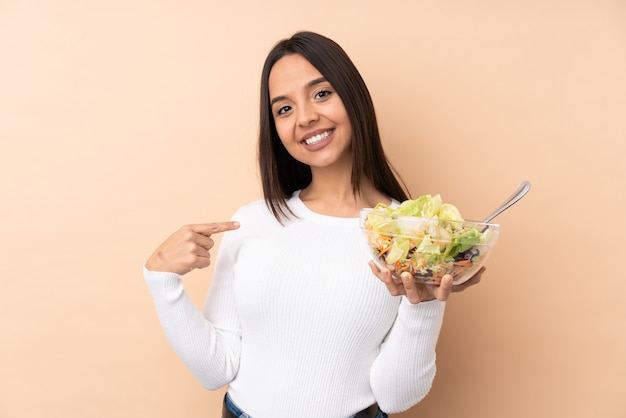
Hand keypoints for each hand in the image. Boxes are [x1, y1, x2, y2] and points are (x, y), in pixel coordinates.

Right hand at [146, 222, 239, 274]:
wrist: (157, 266)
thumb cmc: (170, 252)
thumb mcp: (180, 237)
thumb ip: (195, 234)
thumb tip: (210, 236)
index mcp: (188, 228)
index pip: (211, 226)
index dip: (226, 226)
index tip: (238, 225)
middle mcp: (190, 236)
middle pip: (210, 243)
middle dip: (202, 249)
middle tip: (187, 253)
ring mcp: (191, 247)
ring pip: (208, 254)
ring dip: (199, 258)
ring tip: (185, 258)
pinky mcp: (192, 259)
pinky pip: (206, 263)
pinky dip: (199, 266)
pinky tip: (188, 265)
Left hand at [368, 261, 485, 303]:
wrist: (423, 287)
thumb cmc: (438, 283)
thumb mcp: (455, 281)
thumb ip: (468, 277)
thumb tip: (483, 269)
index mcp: (433, 293)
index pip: (442, 294)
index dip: (444, 288)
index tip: (447, 277)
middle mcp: (418, 294)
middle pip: (412, 295)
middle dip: (410, 286)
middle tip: (407, 274)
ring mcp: (404, 290)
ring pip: (395, 290)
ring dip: (390, 280)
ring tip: (386, 269)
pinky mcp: (393, 283)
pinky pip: (383, 279)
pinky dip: (377, 272)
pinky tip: (372, 262)